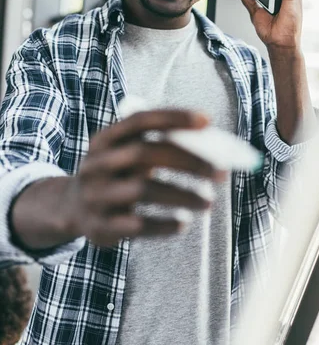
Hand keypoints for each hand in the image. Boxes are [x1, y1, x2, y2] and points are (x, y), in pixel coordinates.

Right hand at [66, 110, 224, 246]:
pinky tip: (183, 224)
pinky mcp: (99, 226)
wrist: (72, 208)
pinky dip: (163, 224)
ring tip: (209, 202)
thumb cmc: (117, 174)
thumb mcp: (126, 153)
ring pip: (143, 190)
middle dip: (188, 161)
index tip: (207, 120)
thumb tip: (214, 147)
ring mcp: (95, 195)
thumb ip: (158, 146)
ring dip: (182, 195)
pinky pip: (137, 225)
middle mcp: (96, 164)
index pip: (140, 121)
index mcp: (105, 139)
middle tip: (221, 173)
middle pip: (145, 154)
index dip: (173, 117)